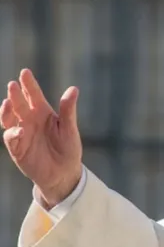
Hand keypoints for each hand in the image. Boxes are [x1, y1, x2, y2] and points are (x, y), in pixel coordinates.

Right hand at [1, 69, 82, 207]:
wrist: (64, 173)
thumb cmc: (68, 149)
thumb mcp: (70, 129)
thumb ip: (68, 110)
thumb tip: (73, 89)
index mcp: (43, 113)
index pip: (34, 96)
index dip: (29, 84)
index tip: (25, 72)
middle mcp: (30, 120)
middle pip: (19, 104)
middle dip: (16, 94)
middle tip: (14, 85)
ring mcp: (22, 133)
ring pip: (9, 118)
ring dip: (7, 110)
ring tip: (8, 102)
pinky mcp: (17, 147)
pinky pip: (11, 138)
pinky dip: (13, 133)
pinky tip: (19, 130)